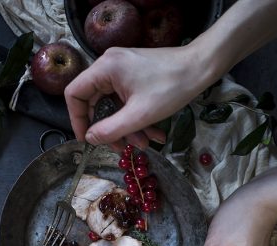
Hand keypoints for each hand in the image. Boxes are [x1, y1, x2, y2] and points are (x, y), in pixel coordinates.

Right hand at [64, 45, 208, 150]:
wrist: (201, 67)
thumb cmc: (170, 87)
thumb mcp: (138, 115)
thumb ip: (110, 130)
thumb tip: (89, 139)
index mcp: (105, 69)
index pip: (75, 94)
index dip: (77, 119)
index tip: (87, 140)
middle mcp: (109, 66)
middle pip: (96, 103)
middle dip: (109, 129)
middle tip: (121, 148)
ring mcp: (122, 71)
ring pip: (114, 106)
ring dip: (127, 128)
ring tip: (145, 144)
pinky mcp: (134, 76)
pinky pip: (127, 102)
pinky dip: (136, 119)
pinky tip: (154, 134)